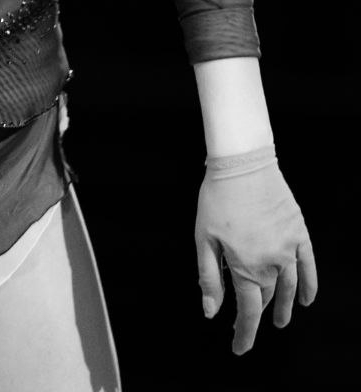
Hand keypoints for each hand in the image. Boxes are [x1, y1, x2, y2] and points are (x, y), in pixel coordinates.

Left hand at [195, 152, 316, 354]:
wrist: (242, 163)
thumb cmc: (216, 199)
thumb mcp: (204, 238)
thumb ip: (209, 277)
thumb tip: (211, 313)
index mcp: (245, 266)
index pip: (248, 312)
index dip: (243, 333)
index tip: (238, 348)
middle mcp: (271, 263)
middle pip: (266, 297)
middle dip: (256, 314)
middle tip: (244, 325)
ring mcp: (288, 249)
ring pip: (289, 287)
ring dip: (285, 306)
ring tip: (281, 322)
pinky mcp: (299, 233)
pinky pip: (309, 266)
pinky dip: (309, 285)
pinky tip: (307, 300)